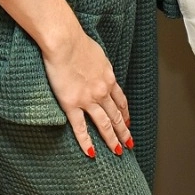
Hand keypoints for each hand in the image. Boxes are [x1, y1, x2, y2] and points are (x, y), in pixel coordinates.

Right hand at [40, 27, 132, 159]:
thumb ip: (99, 65)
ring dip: (112, 139)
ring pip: (104, 124)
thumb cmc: (78, 41)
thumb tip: (97, 68)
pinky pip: (80, 127)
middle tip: (129, 143)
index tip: (128, 121)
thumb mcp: (97, 53)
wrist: (65, 41)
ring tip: (118, 151)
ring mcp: (88, 99)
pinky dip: (86, 141)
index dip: (125, 112)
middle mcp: (102, 91)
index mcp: (108, 77)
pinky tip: (91, 153)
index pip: (120, 100)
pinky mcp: (72, 104)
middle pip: (116, 115)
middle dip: (124, 130)